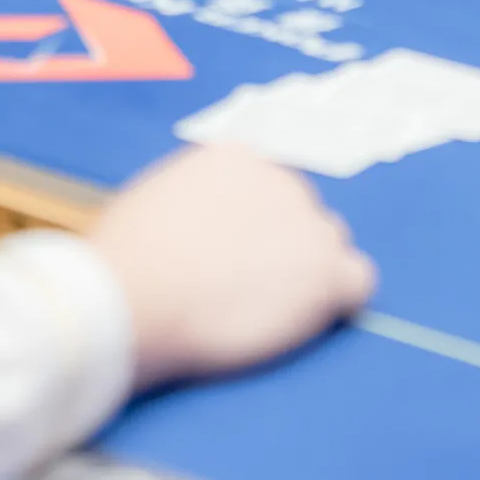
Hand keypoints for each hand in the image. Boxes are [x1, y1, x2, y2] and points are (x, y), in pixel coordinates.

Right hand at [91, 144, 377, 389]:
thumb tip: (192, 226)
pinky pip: (357, 282)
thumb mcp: (153, 204)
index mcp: (236, 158)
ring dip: (307, 274)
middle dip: (280, 248)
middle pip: (298, 214)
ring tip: (268, 310)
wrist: (129, 297)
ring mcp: (306, 222)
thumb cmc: (123, 260)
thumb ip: (190, 203)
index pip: (265, 188)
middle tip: (245, 291)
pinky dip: (339, 301)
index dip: (250, 228)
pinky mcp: (323, 270)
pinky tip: (310, 321)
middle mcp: (279, 178)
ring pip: (327, 246)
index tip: (230, 257)